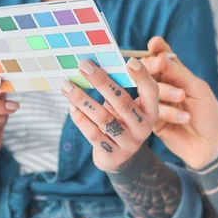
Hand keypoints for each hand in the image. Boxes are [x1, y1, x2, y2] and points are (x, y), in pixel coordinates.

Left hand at [61, 57, 158, 172]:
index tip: (130, 60)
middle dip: (102, 81)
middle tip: (84, 65)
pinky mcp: (112, 155)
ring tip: (67, 85)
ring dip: (83, 100)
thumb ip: (118, 90)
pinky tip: (71, 107)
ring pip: (103, 118)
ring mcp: (128, 143)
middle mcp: (143, 127)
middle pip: (122, 102)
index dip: (142, 77)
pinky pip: (93, 134)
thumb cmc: (121, 121)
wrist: (119, 157)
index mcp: (150, 111)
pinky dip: (81, 119)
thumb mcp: (127, 107)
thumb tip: (94, 66)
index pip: (151, 92)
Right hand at [143, 37, 217, 169]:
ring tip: (182, 98)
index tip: (154, 44)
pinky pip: (150, 110)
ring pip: (148, 89)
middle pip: (149, 71)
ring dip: (165, 91)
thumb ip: (179, 74)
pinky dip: (167, 112)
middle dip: (153, 66)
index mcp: (177, 75)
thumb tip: (160, 55)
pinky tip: (183, 118)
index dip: (157, 49)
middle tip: (160, 65)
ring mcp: (156, 103)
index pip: (163, 57)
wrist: (211, 147)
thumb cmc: (210, 116)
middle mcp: (164, 86)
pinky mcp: (152, 120)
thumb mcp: (198, 91)